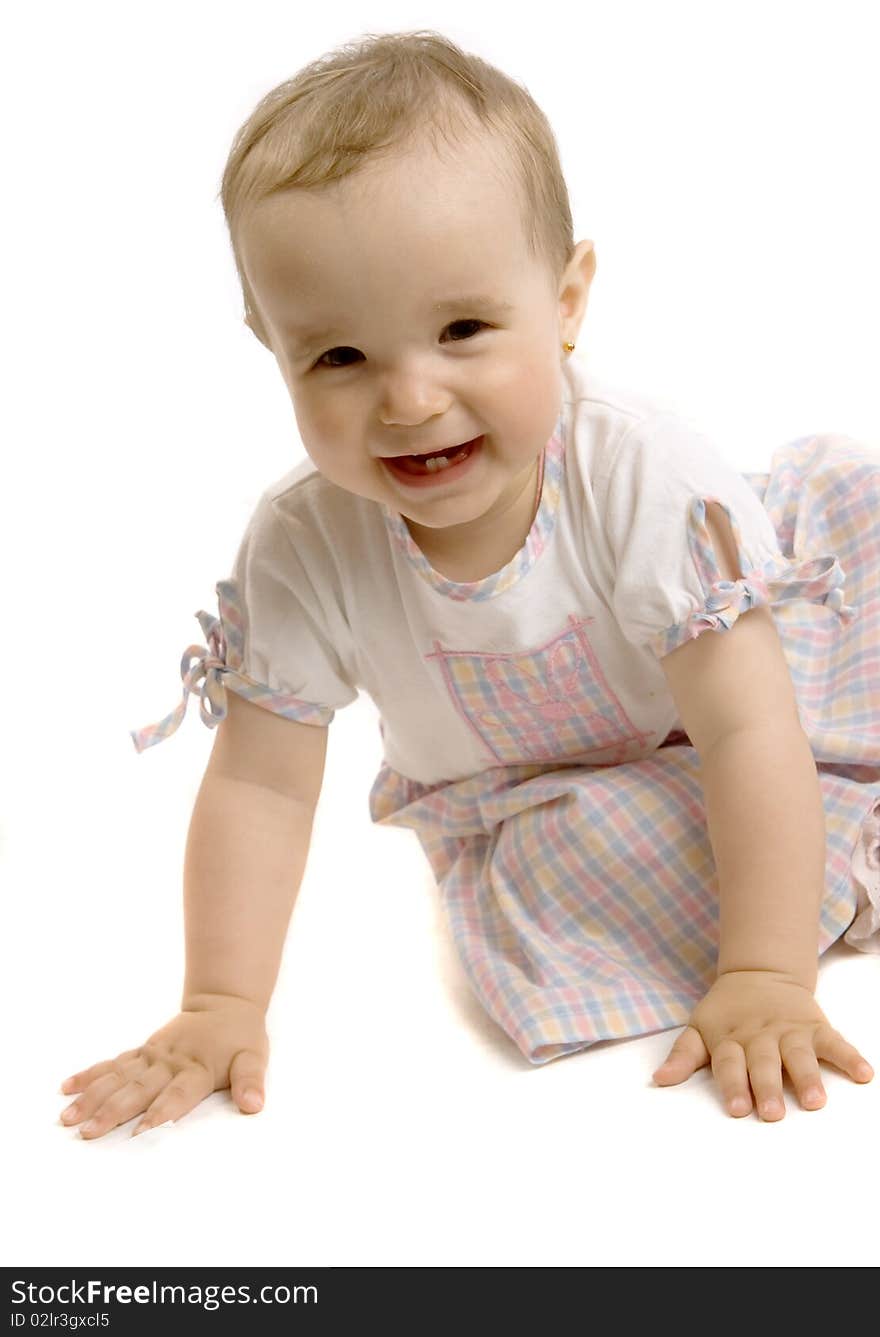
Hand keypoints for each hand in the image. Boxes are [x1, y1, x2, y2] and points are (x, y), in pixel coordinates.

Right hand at [58, 994, 268, 1139]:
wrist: (225, 1002)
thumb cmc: (241, 1037)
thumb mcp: (254, 1058)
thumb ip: (250, 1081)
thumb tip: (254, 1105)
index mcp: (197, 1068)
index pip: (177, 1095)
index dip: (159, 1114)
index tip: (138, 1134)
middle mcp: (169, 1063)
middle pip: (137, 1090)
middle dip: (111, 1112)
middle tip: (86, 1133)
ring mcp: (152, 1056)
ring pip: (117, 1077)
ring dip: (92, 1097)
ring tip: (67, 1117)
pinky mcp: (142, 1050)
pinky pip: (113, 1063)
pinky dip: (90, 1075)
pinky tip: (67, 1088)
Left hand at [652, 970, 873, 1119]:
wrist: (760, 973)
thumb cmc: (727, 1012)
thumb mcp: (700, 1028)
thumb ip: (683, 1056)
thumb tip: (659, 1080)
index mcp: (730, 1039)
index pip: (729, 1063)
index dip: (732, 1085)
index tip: (736, 1108)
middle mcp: (760, 1036)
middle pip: (763, 1063)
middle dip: (767, 1087)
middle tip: (772, 1114)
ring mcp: (789, 1031)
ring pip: (799, 1056)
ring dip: (807, 1077)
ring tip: (814, 1101)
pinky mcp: (815, 1027)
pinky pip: (834, 1042)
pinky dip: (850, 1057)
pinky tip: (864, 1074)